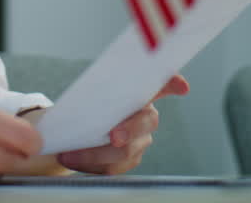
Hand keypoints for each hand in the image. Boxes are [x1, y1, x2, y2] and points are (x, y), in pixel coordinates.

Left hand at [54, 74, 189, 174]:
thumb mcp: (89, 93)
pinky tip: (72, 158)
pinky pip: (112, 167)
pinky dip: (89, 164)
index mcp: (139, 92)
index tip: (181, 86)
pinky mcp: (131, 159)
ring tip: (69, 153)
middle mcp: (146, 115)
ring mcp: (141, 140)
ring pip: (126, 151)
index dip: (172, 83)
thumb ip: (92, 91)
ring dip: (95, 154)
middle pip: (146, 121)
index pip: (162, 83)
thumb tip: (73, 102)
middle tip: (114, 137)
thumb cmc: (88, 104)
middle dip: (130, 130)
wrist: (79, 127)